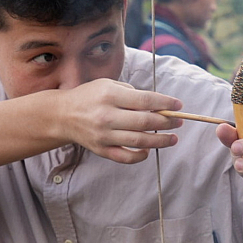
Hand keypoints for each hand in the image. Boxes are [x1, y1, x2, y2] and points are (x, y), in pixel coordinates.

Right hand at [56, 78, 182, 163]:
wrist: (63, 115)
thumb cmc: (90, 97)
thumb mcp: (108, 85)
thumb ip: (132, 94)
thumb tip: (159, 105)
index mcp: (109, 96)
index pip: (145, 100)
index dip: (165, 103)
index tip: (179, 105)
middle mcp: (106, 116)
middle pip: (145, 121)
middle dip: (167, 122)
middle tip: (179, 121)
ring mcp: (104, 135)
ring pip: (139, 141)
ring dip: (160, 141)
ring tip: (173, 138)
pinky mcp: (101, 150)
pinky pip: (125, 157)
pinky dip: (140, 156)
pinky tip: (149, 150)